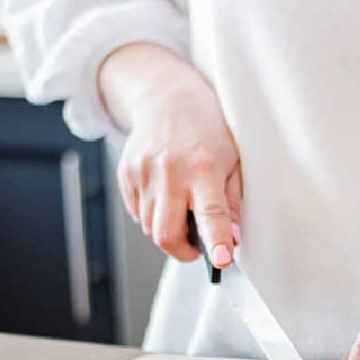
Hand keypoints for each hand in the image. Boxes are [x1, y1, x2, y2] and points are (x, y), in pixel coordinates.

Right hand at [114, 65, 242, 266]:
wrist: (168, 98)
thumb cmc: (207, 130)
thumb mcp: (233, 160)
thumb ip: (232, 202)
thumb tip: (232, 239)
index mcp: (203, 168)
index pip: (211, 214)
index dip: (216, 241)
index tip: (221, 260)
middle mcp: (170, 172)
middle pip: (166, 234)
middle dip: (182, 251)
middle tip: (196, 247)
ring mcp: (143, 173)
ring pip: (149, 228)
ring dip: (167, 229)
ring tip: (181, 208)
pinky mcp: (125, 174)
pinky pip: (136, 213)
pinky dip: (151, 215)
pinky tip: (164, 195)